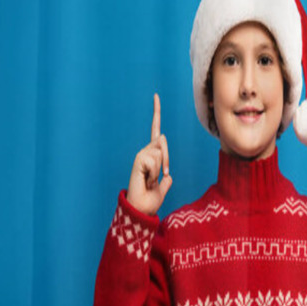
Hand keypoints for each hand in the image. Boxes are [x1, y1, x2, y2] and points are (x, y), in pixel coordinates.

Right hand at [127, 93, 172, 215]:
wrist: (142, 209)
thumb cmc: (151, 200)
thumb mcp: (163, 186)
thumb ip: (166, 179)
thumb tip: (168, 177)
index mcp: (152, 155)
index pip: (156, 131)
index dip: (156, 113)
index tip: (156, 96)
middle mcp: (145, 151)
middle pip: (162, 140)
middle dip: (166, 159)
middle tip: (160, 176)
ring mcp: (140, 155)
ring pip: (160, 151)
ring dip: (160, 168)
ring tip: (150, 179)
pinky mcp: (138, 160)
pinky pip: (155, 160)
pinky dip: (155, 172)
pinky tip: (146, 179)